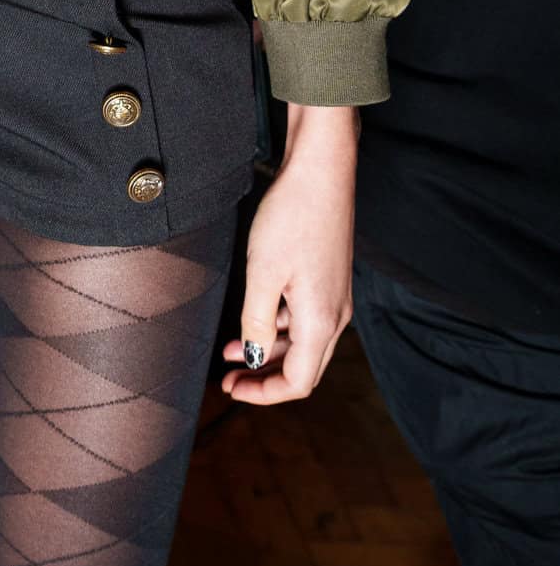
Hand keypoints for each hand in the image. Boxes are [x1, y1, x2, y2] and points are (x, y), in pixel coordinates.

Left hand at [220, 103, 357, 403]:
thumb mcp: (263, 273)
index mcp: (321, 321)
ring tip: (228, 350)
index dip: (265, 394)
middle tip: (229, 379)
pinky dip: (277, 326)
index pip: (298, 382)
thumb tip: (251, 357)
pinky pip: (304, 317)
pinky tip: (253, 317)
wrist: (321, 171)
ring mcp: (334, 296)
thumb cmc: (292, 218)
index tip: (231, 389)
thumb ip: (256, 321)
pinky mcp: (329, 278)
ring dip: (267, 350)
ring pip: (302, 342)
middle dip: (265, 378)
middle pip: (302, 367)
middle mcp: (335, 315)